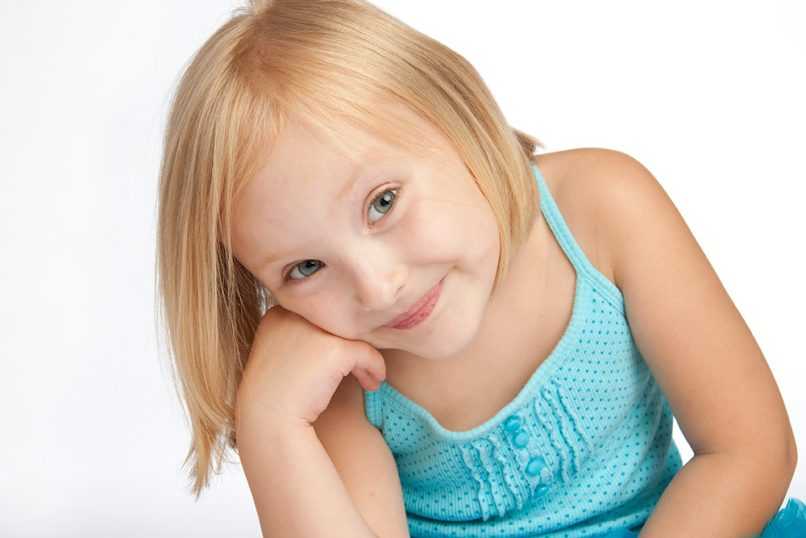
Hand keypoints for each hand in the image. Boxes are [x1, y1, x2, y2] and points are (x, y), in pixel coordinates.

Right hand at [235, 305, 386, 427]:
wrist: (269, 420)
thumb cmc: (274, 394)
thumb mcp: (279, 355)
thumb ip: (300, 337)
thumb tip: (335, 334)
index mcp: (279, 313)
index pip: (318, 316)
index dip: (332, 337)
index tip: (337, 360)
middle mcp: (297, 315)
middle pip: (337, 323)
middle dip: (350, 346)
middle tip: (359, 369)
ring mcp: (315, 330)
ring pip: (354, 336)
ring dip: (364, 358)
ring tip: (367, 378)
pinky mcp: (335, 350)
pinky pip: (367, 353)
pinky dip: (374, 368)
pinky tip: (372, 384)